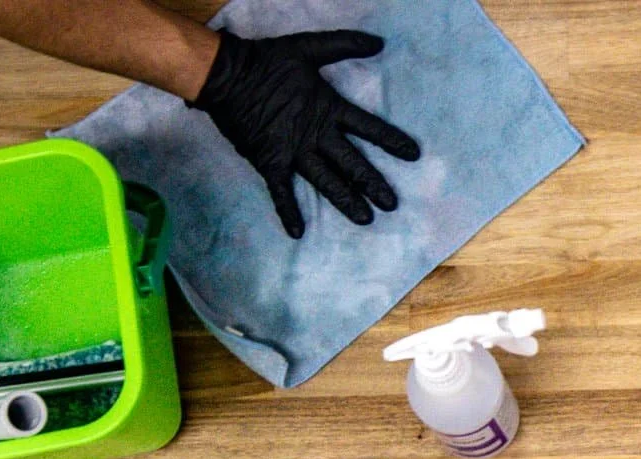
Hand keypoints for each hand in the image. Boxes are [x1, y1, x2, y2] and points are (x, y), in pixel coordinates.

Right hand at [188, 29, 422, 238]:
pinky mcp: (269, 162)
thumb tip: (379, 42)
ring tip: (365, 220)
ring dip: (346, 202)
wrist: (225, 75)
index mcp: (328, 109)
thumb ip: (345, 45)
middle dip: (374, 184)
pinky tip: (298, 234)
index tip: (414, 155)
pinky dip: (288, 212)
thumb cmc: (267, 61)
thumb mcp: (309, 48)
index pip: (368, 127)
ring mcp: (293, 152)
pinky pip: (281, 192)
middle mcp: (315, 135)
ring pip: (326, 182)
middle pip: (352, 164)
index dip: (392, 140)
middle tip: (392, 204)